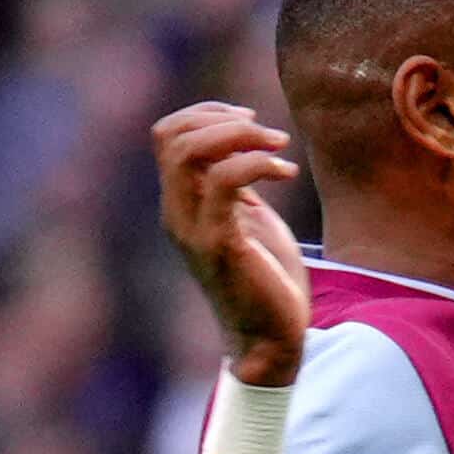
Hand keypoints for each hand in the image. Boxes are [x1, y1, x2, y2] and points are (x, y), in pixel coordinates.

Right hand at [152, 102, 307, 383]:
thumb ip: (236, 185)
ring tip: (281, 148)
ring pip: (189, 152)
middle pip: (170, 135)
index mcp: (180, 203)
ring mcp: (192, 228)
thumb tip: (244, 145)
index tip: (250, 121)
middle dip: (222, 118)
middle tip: (269, 133)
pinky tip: (287, 174)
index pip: (166, 134)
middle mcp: (176, 212)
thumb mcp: (248, 220)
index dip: (205, 113)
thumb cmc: (265, 280)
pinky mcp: (217, 244)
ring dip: (240, 136)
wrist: (270, 340)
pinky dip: (256, 164)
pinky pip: (222, 181)